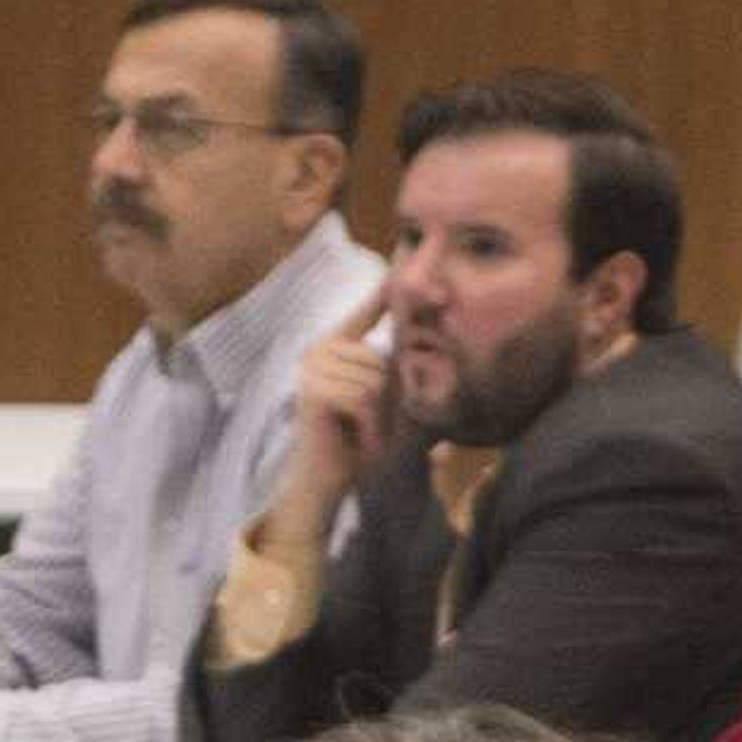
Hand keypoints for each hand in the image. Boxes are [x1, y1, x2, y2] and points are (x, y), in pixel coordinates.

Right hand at [272, 281, 392, 530]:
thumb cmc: (359, 437)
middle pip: (381, 356)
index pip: (368, 309)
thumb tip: (429, 326)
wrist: (326, 479)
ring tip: (369, 433)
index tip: (405, 263)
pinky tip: (361, 437)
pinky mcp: (312, 391)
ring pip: (375, 378)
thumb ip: (398, 363)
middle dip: (391, 394)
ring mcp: (311, 369)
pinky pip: (363, 396)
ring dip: (382, 414)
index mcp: (335, 344)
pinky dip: (372, 423)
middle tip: (378, 424)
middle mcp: (318, 350)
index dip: (388, 292)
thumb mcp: (384, 394)